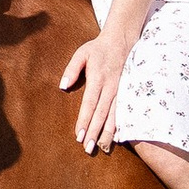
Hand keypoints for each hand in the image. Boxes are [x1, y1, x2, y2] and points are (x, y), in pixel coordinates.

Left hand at [61, 26, 135, 154]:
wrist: (122, 40)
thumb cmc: (98, 49)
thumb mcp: (82, 53)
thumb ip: (72, 69)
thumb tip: (63, 86)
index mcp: (98, 78)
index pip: (90, 103)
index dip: (84, 120)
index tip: (79, 134)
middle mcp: (110, 87)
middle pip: (102, 114)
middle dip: (95, 132)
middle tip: (87, 148)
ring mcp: (120, 91)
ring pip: (114, 115)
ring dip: (107, 133)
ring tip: (101, 147)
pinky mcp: (125, 93)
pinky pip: (122, 112)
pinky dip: (119, 126)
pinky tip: (115, 138)